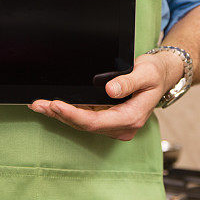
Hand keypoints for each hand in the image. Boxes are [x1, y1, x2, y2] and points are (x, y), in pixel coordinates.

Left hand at [29, 51, 184, 140]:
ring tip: (39, 105)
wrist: (160, 76)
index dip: (74, 115)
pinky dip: (68, 112)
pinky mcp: (107, 119)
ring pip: (82, 123)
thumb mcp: (145, 73)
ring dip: (60, 114)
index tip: (57, 104)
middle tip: (39, 104)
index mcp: (131, 118)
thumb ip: (128, 82)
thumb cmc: (154, 74)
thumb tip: (110, 89)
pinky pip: (85, 118)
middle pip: (85, 125)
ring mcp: (114, 124)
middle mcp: (122, 126)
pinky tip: (51, 106)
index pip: (96, 122)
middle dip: (61, 115)